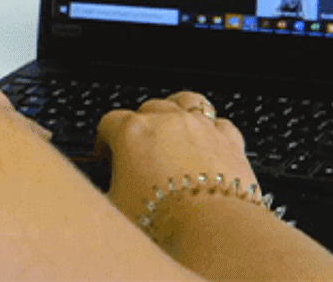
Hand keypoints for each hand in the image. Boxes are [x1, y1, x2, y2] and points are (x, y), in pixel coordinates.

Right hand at [94, 92, 257, 225]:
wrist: (212, 230)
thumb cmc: (163, 222)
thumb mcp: (115, 210)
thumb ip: (106, 191)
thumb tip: (103, 195)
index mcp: (133, 133)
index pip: (110, 122)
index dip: (104, 140)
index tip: (106, 155)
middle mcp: (168, 121)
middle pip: (147, 108)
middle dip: (140, 126)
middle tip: (138, 152)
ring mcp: (201, 127)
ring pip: (186, 102)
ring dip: (177, 111)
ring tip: (173, 129)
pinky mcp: (229, 140)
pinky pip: (219, 123)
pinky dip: (212, 131)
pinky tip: (207, 144)